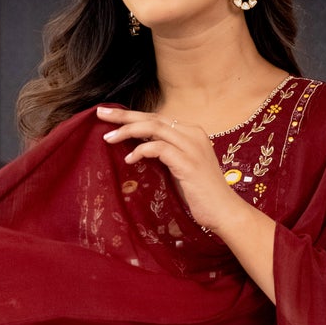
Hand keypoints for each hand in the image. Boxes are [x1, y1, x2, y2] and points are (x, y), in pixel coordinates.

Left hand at [98, 105, 240, 237]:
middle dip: (124, 115)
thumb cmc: (200, 193)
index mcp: (191, 132)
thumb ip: (165, 153)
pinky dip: (142, 150)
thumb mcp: (179, 166)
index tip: (110, 116)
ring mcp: (192, 147)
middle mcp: (192, 134)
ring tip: (108, 137)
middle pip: (152, 118)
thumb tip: (138, 147)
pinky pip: (159, 148)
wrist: (224, 211)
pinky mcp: (188, 162)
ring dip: (128, 130)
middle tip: (101, 113)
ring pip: (154, 128)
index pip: (156, 118)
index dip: (132, 116)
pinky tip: (129, 159)